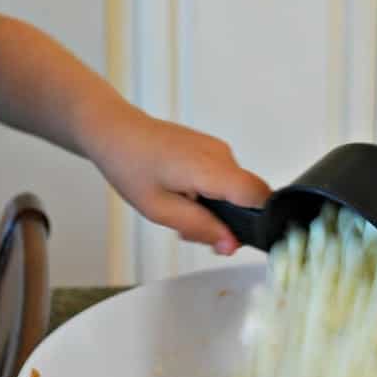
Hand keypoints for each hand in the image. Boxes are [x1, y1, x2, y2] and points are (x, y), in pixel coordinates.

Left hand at [89, 108, 271, 254]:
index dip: (257, 222)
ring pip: (235, 191)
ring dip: (215, 208)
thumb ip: (200, 228)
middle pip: (247, 198)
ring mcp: (218, 149)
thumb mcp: (161, 210)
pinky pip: (224, 179)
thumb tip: (231, 244)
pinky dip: (209, 194)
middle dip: (227, 221)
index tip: (234, 238)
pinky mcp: (212, 149)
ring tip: (179, 209)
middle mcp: (221, 155)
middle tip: (191, 228)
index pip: (259, 196)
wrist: (116, 132)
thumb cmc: (131, 165)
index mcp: (210, 168)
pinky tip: (182, 196)